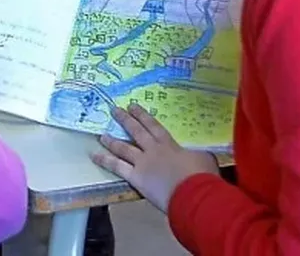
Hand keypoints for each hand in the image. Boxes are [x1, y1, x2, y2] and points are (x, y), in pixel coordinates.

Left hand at [91, 104, 219, 212]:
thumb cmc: (202, 176)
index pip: (154, 126)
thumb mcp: (205, 160)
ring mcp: (143, 163)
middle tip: (114, 111)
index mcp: (170, 145)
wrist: (193, 192)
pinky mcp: (136, 177)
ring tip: (101, 135)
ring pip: (123, 148)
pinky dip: (105, 161)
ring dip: (111, 140)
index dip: (143, 116)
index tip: (134, 106)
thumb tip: (200, 155)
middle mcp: (153, 150)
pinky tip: (94, 156)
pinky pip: (117, 167)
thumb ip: (198, 155)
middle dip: (125, 120)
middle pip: (136, 132)